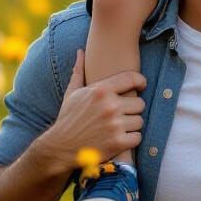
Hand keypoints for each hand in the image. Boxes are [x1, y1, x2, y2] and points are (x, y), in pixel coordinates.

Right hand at [39, 49, 145, 167]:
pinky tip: (120, 138)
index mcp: (101, 90)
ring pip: (140, 121)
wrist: (59, 148)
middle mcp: (110, 106)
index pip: (132, 78)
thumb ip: (79, 71)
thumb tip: (80, 51)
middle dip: (133, 108)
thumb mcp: (72, 93)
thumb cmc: (67, 119)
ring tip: (120, 126)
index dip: (140, 81)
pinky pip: (137, 137)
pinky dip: (131, 139)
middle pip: (140, 103)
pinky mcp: (118, 143)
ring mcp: (115, 125)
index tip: (140, 86)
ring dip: (132, 124)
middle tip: (123, 113)